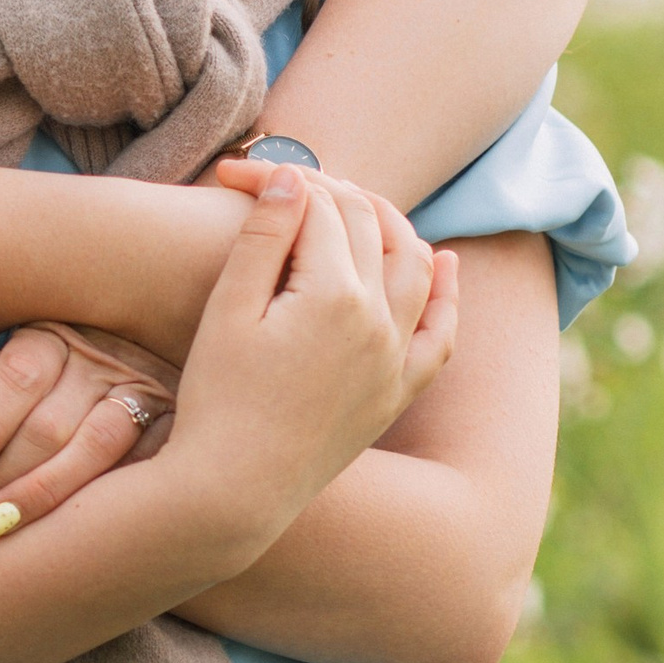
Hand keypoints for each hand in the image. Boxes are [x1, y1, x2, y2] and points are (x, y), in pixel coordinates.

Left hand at [0, 328, 176, 533]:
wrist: (139, 374)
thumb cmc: (34, 391)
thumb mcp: (9, 366)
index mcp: (54, 334)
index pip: (18, 377)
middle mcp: (102, 357)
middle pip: (49, 422)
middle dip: (4, 477)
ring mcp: (143, 390)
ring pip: (93, 447)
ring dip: (43, 494)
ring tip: (0, 527)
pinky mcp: (173, 425)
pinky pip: (137, 467)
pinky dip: (100, 499)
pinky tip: (70, 529)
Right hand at [167, 167, 458, 539]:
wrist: (233, 490)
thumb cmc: (216, 398)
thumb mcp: (228, 309)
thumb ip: (263, 237)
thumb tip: (295, 176)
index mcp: (334, 295)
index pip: (319, 207)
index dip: (277, 179)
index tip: (236, 172)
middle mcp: (379, 323)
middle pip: (368, 227)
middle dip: (329, 192)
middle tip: (286, 184)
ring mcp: (394, 360)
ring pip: (415, 267)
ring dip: (392, 225)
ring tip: (358, 204)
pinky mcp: (395, 394)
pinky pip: (440, 336)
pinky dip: (447, 295)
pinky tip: (445, 265)